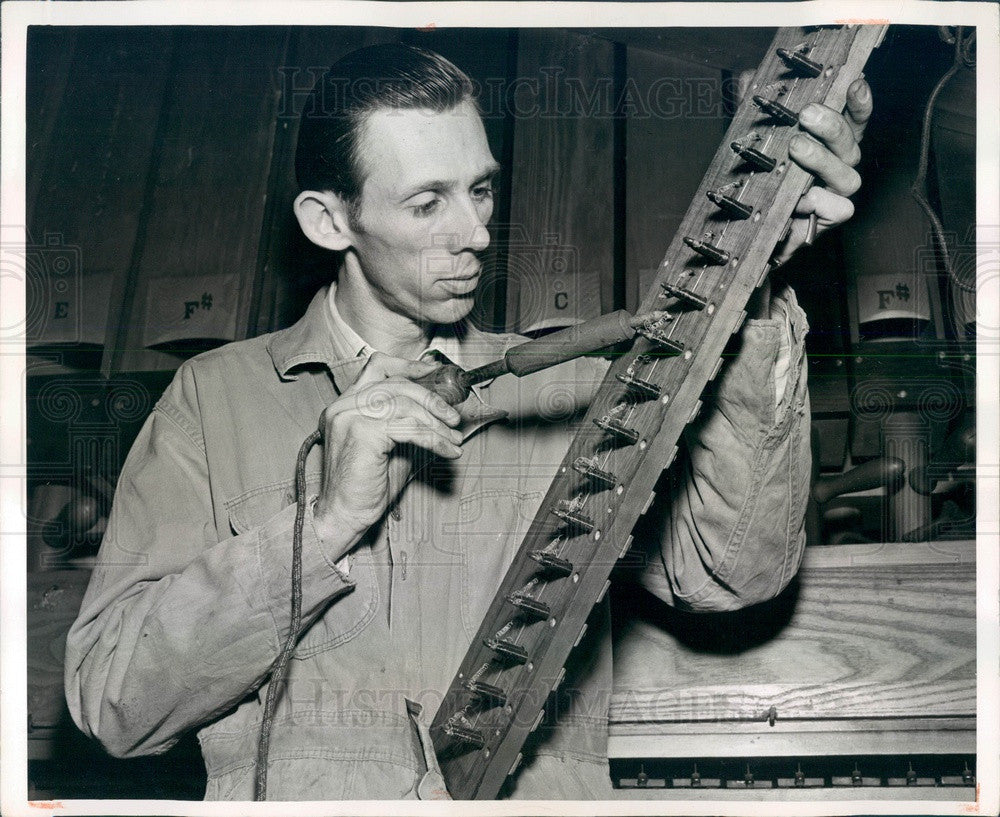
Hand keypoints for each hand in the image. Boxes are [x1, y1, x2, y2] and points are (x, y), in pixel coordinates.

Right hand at [312, 352, 462, 550]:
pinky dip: (435, 439)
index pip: (378, 367)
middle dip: (432, 400)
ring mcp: (349, 417)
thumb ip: (408, 423)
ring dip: (437, 424)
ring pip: (406, 406)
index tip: (435, 373)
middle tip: (454, 419)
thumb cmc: (367, 486)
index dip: (409, 366)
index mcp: (346, 404)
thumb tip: (444, 413)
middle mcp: (343, 405)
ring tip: (453, 440)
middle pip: (397, 384)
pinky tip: (446, 451)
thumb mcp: (393, 447)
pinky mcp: (362, 433)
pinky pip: (409, 427)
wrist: (344, 516)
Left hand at [770, 78, 872, 265]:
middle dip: (831, 125)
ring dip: (822, 159)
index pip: (854, 118)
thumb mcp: (757, 141)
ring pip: (847, 175)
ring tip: (796, 148)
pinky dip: (820, 202)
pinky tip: (800, 198)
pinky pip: (838, 209)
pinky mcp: (829, 218)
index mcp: (830, 143)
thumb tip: (748, 78)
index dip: (859, 101)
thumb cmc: (762, 180)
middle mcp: (840, 165)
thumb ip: (757, 110)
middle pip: (850, 142)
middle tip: (807, 115)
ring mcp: (836, 193)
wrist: (754, 230)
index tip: (854, 83)